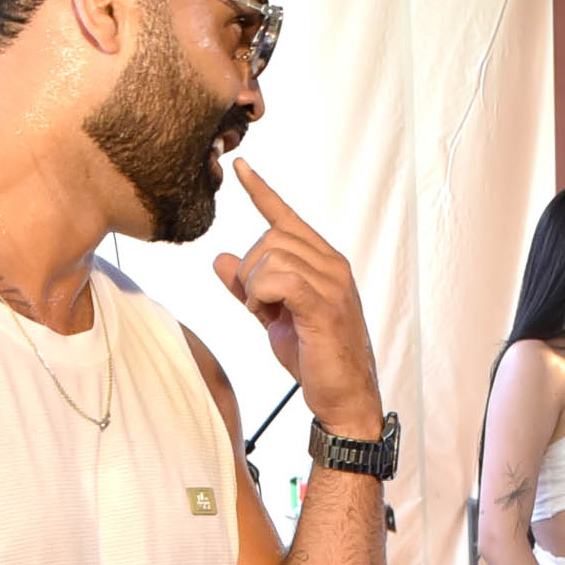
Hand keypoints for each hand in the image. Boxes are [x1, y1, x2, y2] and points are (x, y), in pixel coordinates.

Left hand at [214, 162, 382, 436]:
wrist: (344, 396)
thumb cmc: (315, 356)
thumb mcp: (274, 316)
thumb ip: (249, 286)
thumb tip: (220, 259)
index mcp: (324, 261)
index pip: (288, 217)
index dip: (262, 192)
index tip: (240, 168)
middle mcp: (332, 264)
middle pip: (271, 236)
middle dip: (251, 270)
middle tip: (261, 306)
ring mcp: (332, 283)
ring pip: (271, 255)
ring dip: (255, 286)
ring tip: (269, 314)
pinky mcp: (324, 304)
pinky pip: (279, 278)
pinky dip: (262, 294)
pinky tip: (268, 314)